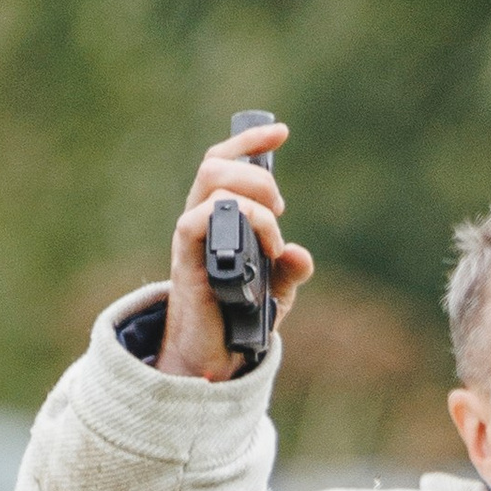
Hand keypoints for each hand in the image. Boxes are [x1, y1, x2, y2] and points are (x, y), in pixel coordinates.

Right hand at [154, 117, 315, 379]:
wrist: (214, 359)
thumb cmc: (239, 319)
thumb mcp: (276, 291)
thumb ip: (290, 269)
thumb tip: (302, 255)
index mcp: (217, 218)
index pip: (222, 162)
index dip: (249, 141)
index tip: (281, 131)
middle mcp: (200, 221)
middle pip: (216, 165)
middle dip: (256, 175)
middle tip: (280, 208)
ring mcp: (192, 240)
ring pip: (213, 186)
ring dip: (254, 201)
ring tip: (274, 234)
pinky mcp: (188, 261)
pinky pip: (198, 220)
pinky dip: (239, 223)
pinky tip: (264, 251)